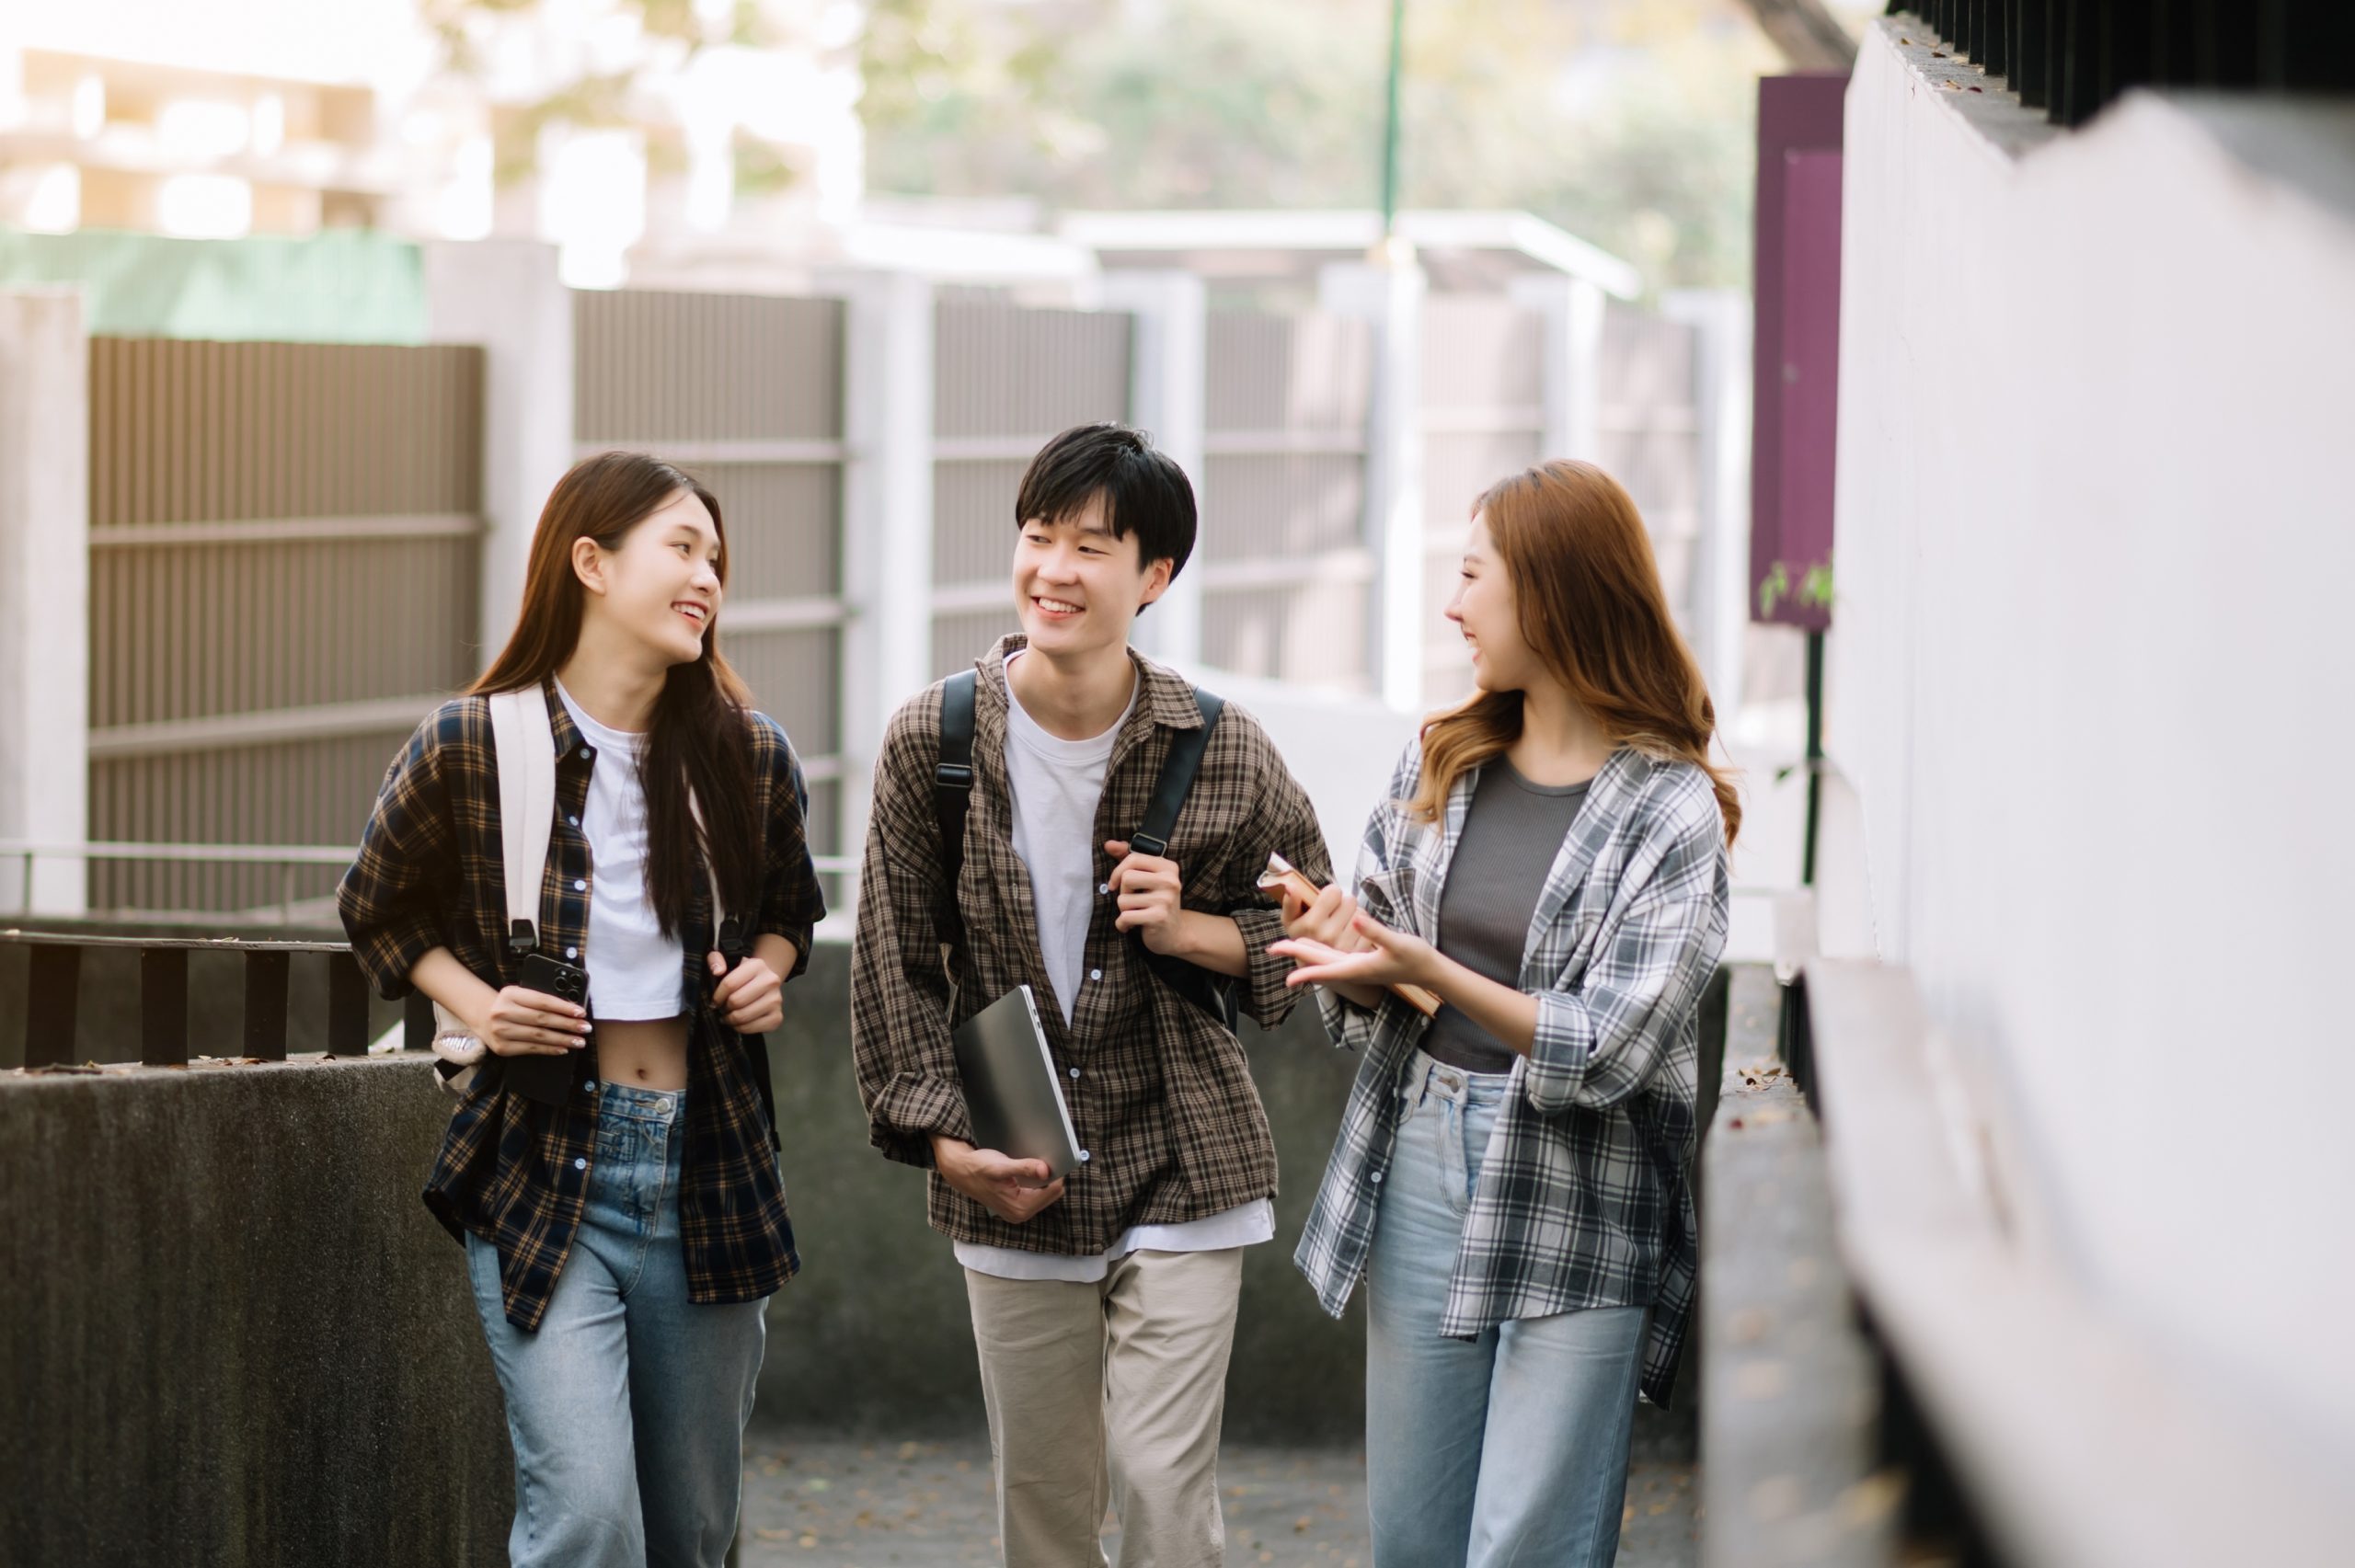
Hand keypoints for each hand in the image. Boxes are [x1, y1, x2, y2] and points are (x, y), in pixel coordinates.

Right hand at [472, 986, 591, 1057]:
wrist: (483, 1018)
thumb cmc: (510, 1005)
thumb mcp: (521, 995)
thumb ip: (541, 1000)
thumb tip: (572, 1010)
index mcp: (510, 993)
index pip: (542, 1001)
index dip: (564, 1007)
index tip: (581, 1012)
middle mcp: (503, 1012)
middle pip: (542, 1019)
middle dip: (567, 1025)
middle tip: (585, 1028)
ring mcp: (501, 1031)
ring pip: (538, 1036)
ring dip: (562, 1039)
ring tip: (579, 1041)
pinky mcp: (502, 1047)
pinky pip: (531, 1049)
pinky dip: (550, 1049)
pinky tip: (563, 1048)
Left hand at [709, 951, 783, 1033]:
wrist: (764, 984)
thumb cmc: (741, 975)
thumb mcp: (727, 961)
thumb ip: (715, 959)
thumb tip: (717, 971)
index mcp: (757, 965)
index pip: (730, 983)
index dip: (717, 995)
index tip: (715, 1000)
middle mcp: (771, 981)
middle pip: (736, 1001)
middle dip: (724, 1007)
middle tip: (723, 1008)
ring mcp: (776, 1000)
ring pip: (743, 1016)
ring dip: (730, 1019)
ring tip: (729, 1015)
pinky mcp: (777, 1017)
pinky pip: (752, 1028)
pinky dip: (741, 1028)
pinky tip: (739, 1022)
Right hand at [931, 1136, 1066, 1223]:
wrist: (961, 1171)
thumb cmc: (978, 1168)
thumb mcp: (1001, 1166)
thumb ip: (1024, 1168)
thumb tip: (1046, 1171)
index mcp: (1020, 1208)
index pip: (1053, 1191)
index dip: (1055, 1174)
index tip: (1052, 1160)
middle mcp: (1020, 1214)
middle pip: (1052, 1194)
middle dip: (1050, 1178)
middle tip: (1042, 1161)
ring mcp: (1019, 1211)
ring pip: (1046, 1194)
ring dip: (1044, 1180)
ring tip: (1034, 1166)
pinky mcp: (1017, 1206)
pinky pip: (1037, 1194)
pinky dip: (1038, 1183)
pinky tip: (1029, 1173)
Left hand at [1104, 839, 1185, 956]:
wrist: (1174, 934)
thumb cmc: (1155, 903)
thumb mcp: (1146, 878)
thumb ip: (1128, 859)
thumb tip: (1108, 844)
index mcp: (1168, 867)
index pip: (1133, 858)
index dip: (1118, 872)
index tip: (1115, 884)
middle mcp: (1170, 880)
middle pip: (1126, 878)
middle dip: (1123, 893)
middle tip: (1133, 902)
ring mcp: (1166, 899)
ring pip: (1123, 900)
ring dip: (1124, 911)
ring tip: (1136, 914)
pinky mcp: (1159, 917)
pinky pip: (1125, 917)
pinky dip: (1123, 924)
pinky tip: (1132, 926)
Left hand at [1270, 911, 1439, 993]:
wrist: (1430, 970)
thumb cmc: (1416, 957)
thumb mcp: (1398, 942)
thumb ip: (1375, 931)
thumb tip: (1354, 918)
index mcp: (1359, 967)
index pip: (1326, 970)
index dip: (1305, 972)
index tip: (1286, 978)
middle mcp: (1354, 968)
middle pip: (1318, 962)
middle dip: (1295, 956)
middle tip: (1271, 948)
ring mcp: (1357, 965)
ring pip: (1325, 959)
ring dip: (1304, 954)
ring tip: (1284, 946)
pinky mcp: (1362, 960)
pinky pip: (1334, 956)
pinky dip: (1319, 951)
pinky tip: (1312, 946)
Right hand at [1278, 882, 1370, 954]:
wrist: (1317, 969)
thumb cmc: (1305, 937)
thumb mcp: (1291, 920)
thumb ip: (1290, 902)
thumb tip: (1290, 885)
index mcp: (1311, 925)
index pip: (1334, 891)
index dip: (1330, 895)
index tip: (1326, 904)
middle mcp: (1328, 936)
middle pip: (1350, 900)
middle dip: (1343, 905)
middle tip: (1335, 916)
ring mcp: (1345, 945)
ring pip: (1361, 913)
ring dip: (1354, 916)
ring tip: (1342, 926)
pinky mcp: (1360, 952)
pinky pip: (1370, 927)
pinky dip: (1363, 929)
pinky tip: (1351, 935)